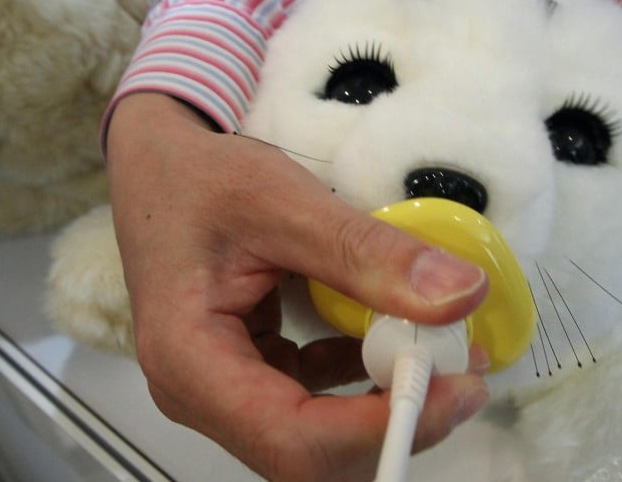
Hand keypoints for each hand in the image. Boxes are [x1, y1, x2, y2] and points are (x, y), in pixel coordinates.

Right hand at [107, 93, 489, 480]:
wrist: (160, 169)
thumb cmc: (197, 180)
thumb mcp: (284, 202)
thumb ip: (370, 253)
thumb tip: (461, 296)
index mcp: (189, 360)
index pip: (291, 439)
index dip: (379, 430)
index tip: (452, 389)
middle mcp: (199, 394)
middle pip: (308, 454)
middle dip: (391, 422)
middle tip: (457, 372)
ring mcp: (223, 391)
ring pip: (317, 437)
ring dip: (384, 404)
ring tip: (437, 351)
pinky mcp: (248, 375)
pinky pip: (313, 403)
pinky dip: (362, 381)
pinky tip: (390, 338)